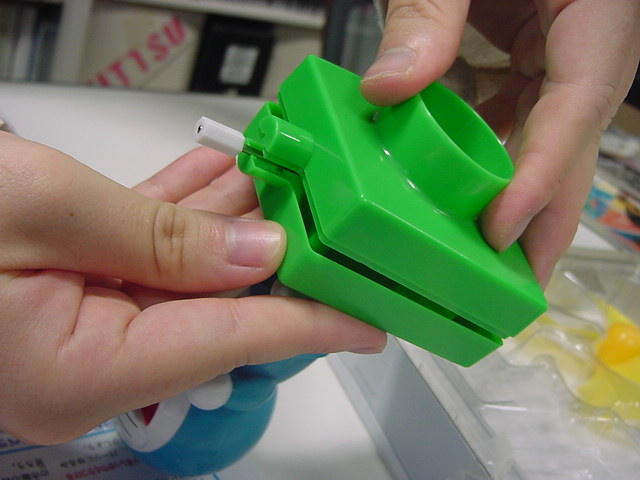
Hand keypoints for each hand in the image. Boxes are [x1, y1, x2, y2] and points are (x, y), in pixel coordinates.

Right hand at [0, 133, 385, 443]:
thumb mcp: (41, 210)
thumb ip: (160, 238)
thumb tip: (255, 255)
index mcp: (81, 368)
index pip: (232, 341)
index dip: (309, 325)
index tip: (367, 320)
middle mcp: (85, 361)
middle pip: (213, 306)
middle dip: (271, 252)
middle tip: (324, 214)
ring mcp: (77, 327)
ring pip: (182, 272)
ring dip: (229, 223)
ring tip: (278, 181)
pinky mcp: (67, 291)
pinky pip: (143, 253)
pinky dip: (181, 216)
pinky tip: (219, 183)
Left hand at [362, 0, 639, 284]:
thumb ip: (430, 12)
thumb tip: (389, 85)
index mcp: (594, 9)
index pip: (577, 106)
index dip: (541, 176)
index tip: (500, 230)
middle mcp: (585, 37)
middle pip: (569, 140)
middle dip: (542, 215)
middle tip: (513, 285)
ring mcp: (557, 47)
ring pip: (541, 134)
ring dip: (510, 191)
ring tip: (480, 249)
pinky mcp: (527, 52)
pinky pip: (512, 110)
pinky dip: (484, 147)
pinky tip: (452, 174)